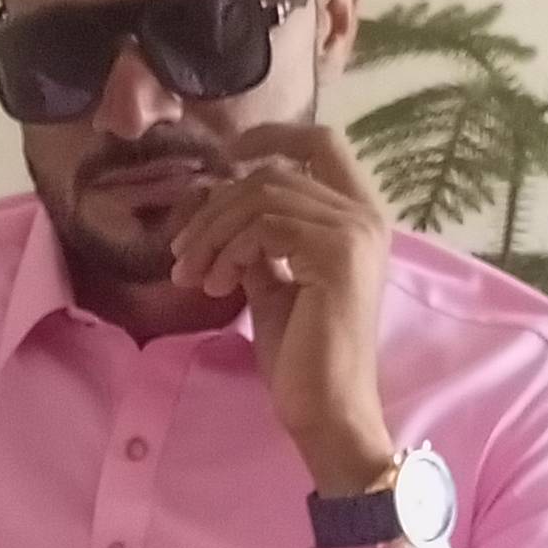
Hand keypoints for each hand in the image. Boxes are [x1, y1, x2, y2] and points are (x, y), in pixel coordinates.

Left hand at [167, 123, 399, 496]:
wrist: (328, 410)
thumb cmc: (302, 359)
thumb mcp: (273, 287)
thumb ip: (258, 244)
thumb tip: (219, 211)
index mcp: (357, 218)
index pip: (321, 141)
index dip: (270, 137)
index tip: (225, 159)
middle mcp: (365, 215)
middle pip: (273, 173)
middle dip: (215, 209)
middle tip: (181, 254)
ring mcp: (355, 231)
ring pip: (262, 196)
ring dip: (213, 233)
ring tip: (192, 276)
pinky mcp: (337, 252)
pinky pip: (265, 225)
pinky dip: (229, 250)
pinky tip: (217, 286)